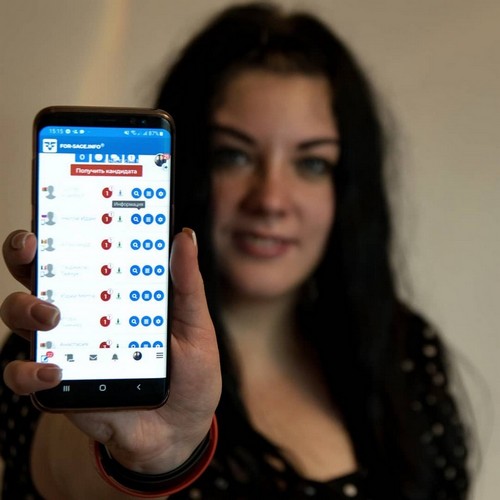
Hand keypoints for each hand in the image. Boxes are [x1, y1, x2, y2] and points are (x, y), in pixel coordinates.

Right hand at [1, 229, 221, 473]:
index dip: (65, 225)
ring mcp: (65, 346)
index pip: (82, 250)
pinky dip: (30, 370)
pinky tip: (55, 371)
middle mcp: (82, 312)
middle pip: (38, 274)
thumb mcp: (194, 325)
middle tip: (33, 246)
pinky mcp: (56, 385)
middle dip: (26, 253)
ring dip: (24, 307)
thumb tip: (185, 236)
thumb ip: (186, 285)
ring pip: (18, 314)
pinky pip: (23, 374)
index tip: (58, 201)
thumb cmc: (188, 372)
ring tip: (51, 314)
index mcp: (114, 291)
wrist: (178, 429)